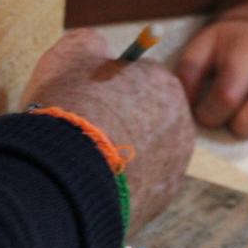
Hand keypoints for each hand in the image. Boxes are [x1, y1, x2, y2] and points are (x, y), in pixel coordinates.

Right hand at [22, 29, 194, 233]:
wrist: (66, 175)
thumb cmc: (69, 107)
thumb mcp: (70, 54)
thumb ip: (89, 43)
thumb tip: (97, 48)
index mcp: (166, 86)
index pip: (137, 80)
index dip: (104, 87)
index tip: (81, 98)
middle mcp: (181, 127)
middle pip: (145, 119)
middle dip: (117, 122)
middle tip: (79, 130)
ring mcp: (174, 169)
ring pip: (141, 155)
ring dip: (117, 155)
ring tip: (82, 159)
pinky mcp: (159, 204)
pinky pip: (135, 187)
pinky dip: (116, 185)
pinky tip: (90, 183)